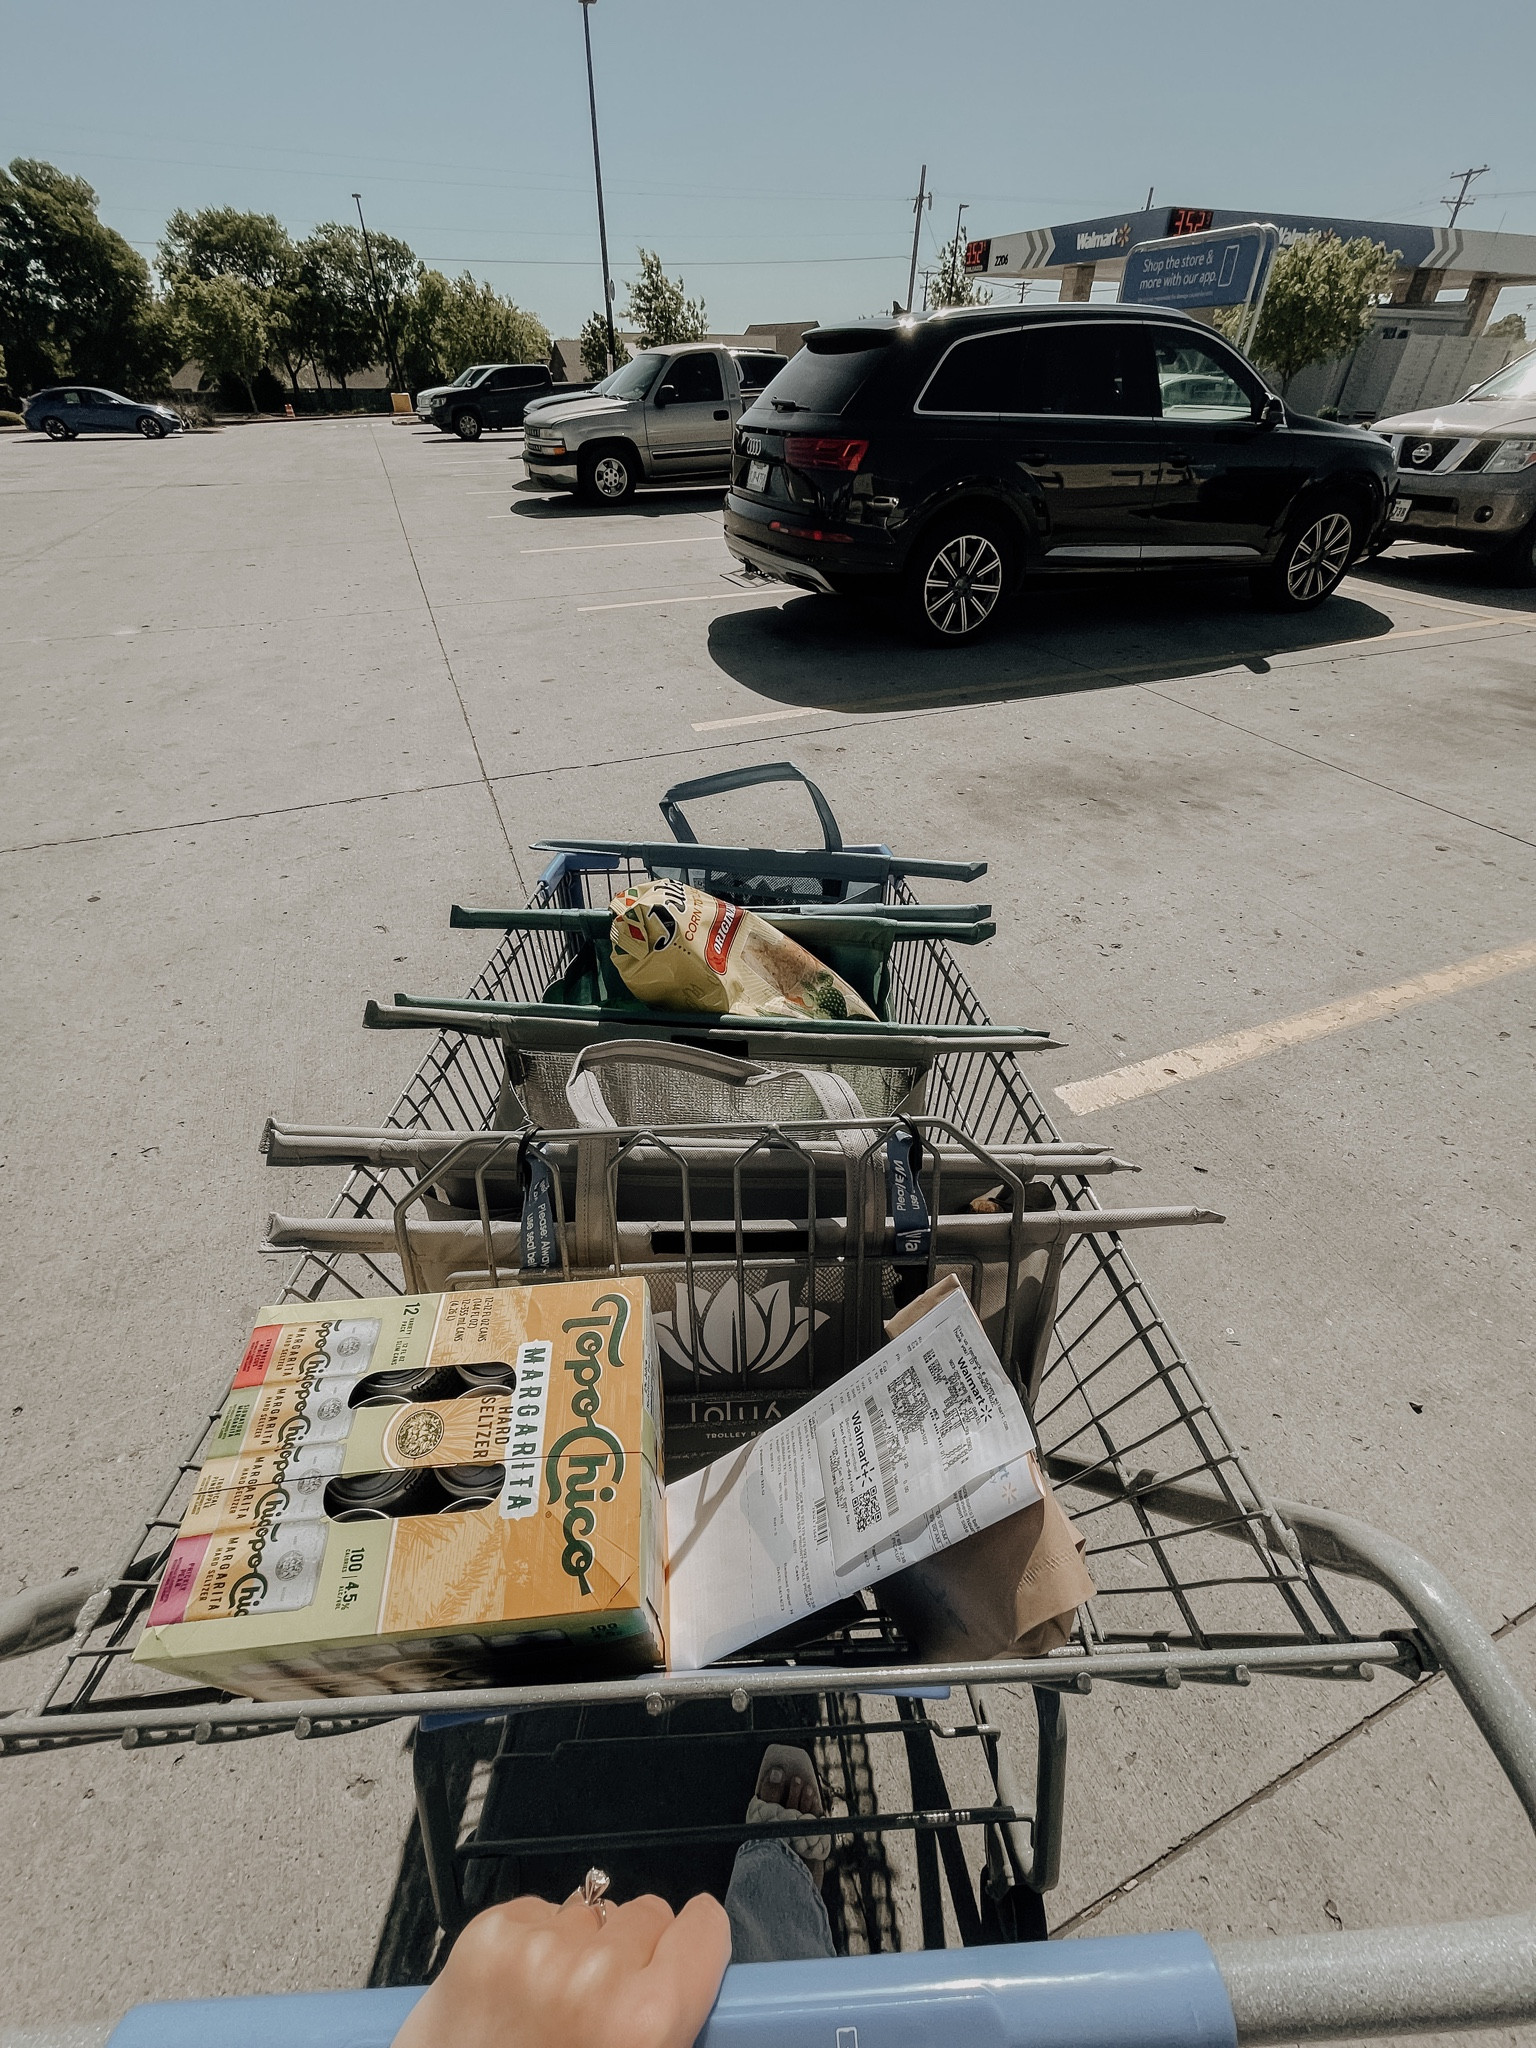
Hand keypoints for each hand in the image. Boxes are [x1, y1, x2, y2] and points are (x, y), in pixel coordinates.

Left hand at [392, 1887, 731, 2047]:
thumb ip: (669, 2023)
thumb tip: (690, 1978)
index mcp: (647, 2021)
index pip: (703, 1929)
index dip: (691, 1946)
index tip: (680, 1956)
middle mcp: (596, 1974)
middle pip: (646, 1912)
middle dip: (630, 1951)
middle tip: (601, 2006)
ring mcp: (536, 1949)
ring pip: (590, 1911)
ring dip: (578, 1947)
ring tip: (549, 2006)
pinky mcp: (488, 1936)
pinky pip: (538, 1911)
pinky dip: (531, 1942)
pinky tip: (514, 1992)